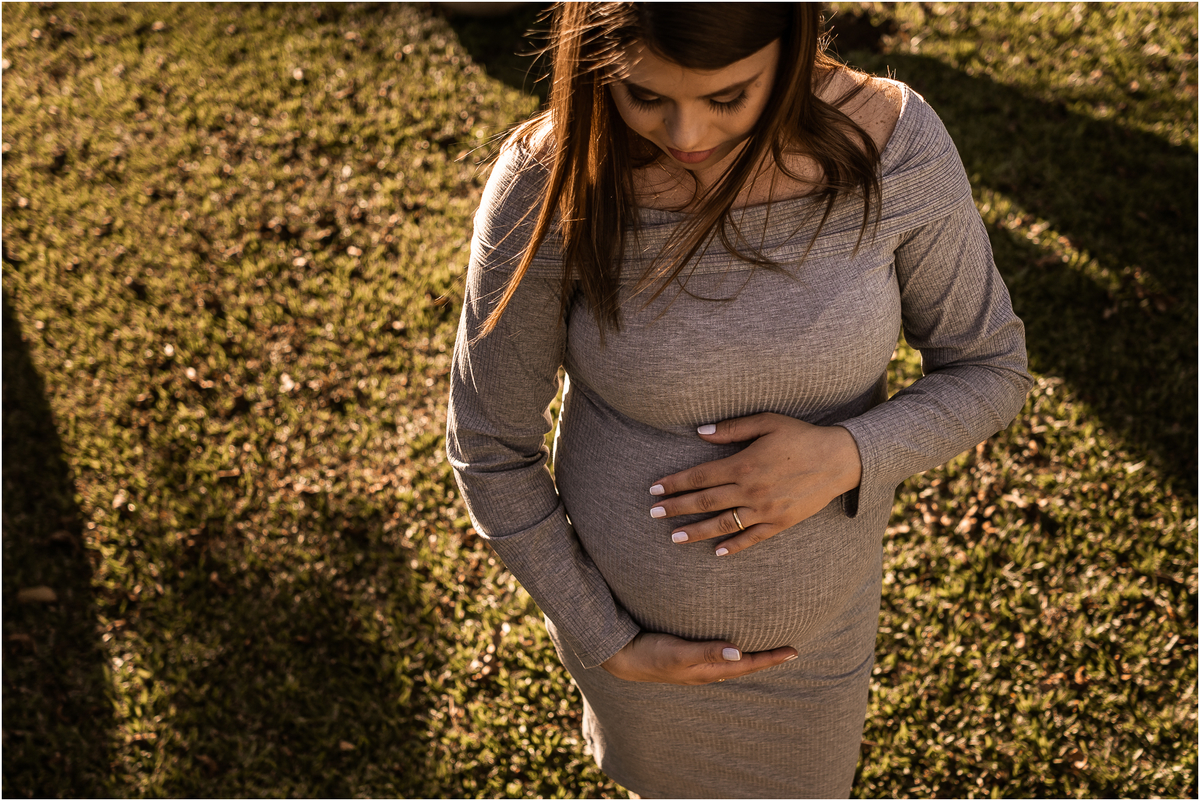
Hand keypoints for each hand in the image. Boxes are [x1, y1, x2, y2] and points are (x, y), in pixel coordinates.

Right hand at [601, 632, 797, 683]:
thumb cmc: (651, 653)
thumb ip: (707, 651)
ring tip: (769, 648)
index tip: (794, 651)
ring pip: (734, 663)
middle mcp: (707, 671)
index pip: (748, 664)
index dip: (771, 658)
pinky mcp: (689, 658)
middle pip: (745, 666)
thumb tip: (738, 653)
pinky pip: (720, 656)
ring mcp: (698, 666)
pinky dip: (734, 651)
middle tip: (790, 650)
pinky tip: (733, 645)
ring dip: (752, 656)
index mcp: (708, 671)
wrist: (624, 657)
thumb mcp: (679, 652)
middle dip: (767, 658)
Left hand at [647, 413, 861, 556]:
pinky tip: (716, 552)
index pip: (700, 477)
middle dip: (676, 508)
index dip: (674, 483)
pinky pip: (751, 538)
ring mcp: (765, 509)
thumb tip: (699, 433)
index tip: (654, 489)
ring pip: (722, 524)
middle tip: (653, 514)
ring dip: (695, 531)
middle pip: (704, 502)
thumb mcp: (766, 422)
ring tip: (673, 537)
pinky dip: (733, 546)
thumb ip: (731, 429)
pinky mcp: (780, 522)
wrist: (840, 459)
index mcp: (744, 464)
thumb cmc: (801, 436)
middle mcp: (750, 490)